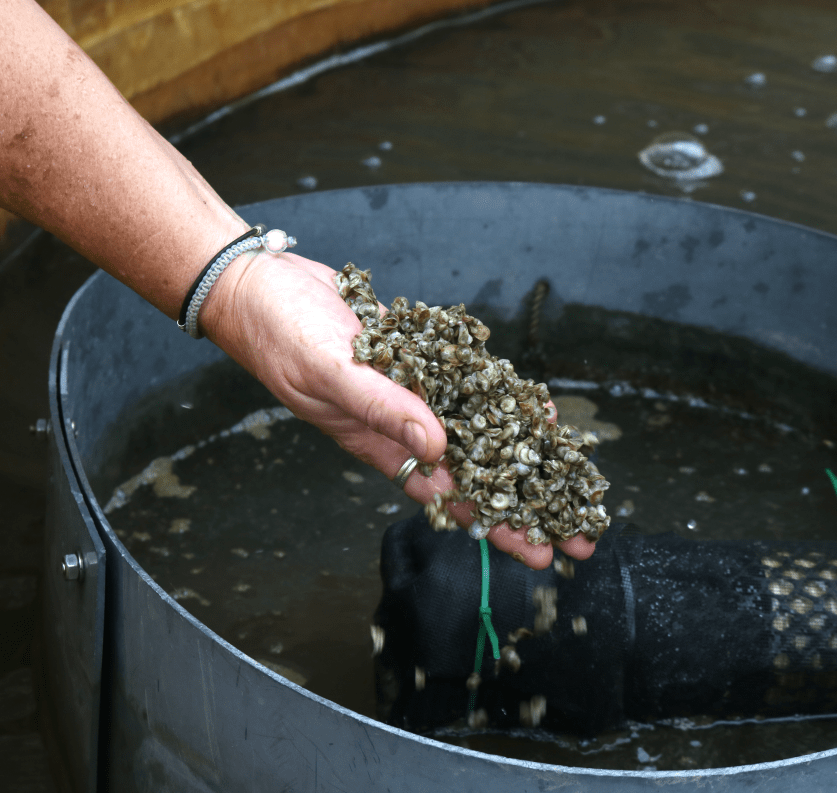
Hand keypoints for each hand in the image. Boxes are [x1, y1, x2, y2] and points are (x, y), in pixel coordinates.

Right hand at [200, 249, 595, 568]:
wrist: (256, 285)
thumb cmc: (278, 335)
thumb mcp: (332, 372)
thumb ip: (384, 408)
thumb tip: (438, 445)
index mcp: (379, 442)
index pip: (452, 494)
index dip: (497, 524)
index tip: (541, 551)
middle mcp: (402, 422)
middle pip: (477, 470)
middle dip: (527, 500)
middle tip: (580, 529)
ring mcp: (410, 387)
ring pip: (476, 425)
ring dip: (520, 446)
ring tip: (568, 469)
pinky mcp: (414, 353)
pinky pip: (464, 379)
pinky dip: (496, 390)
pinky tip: (527, 400)